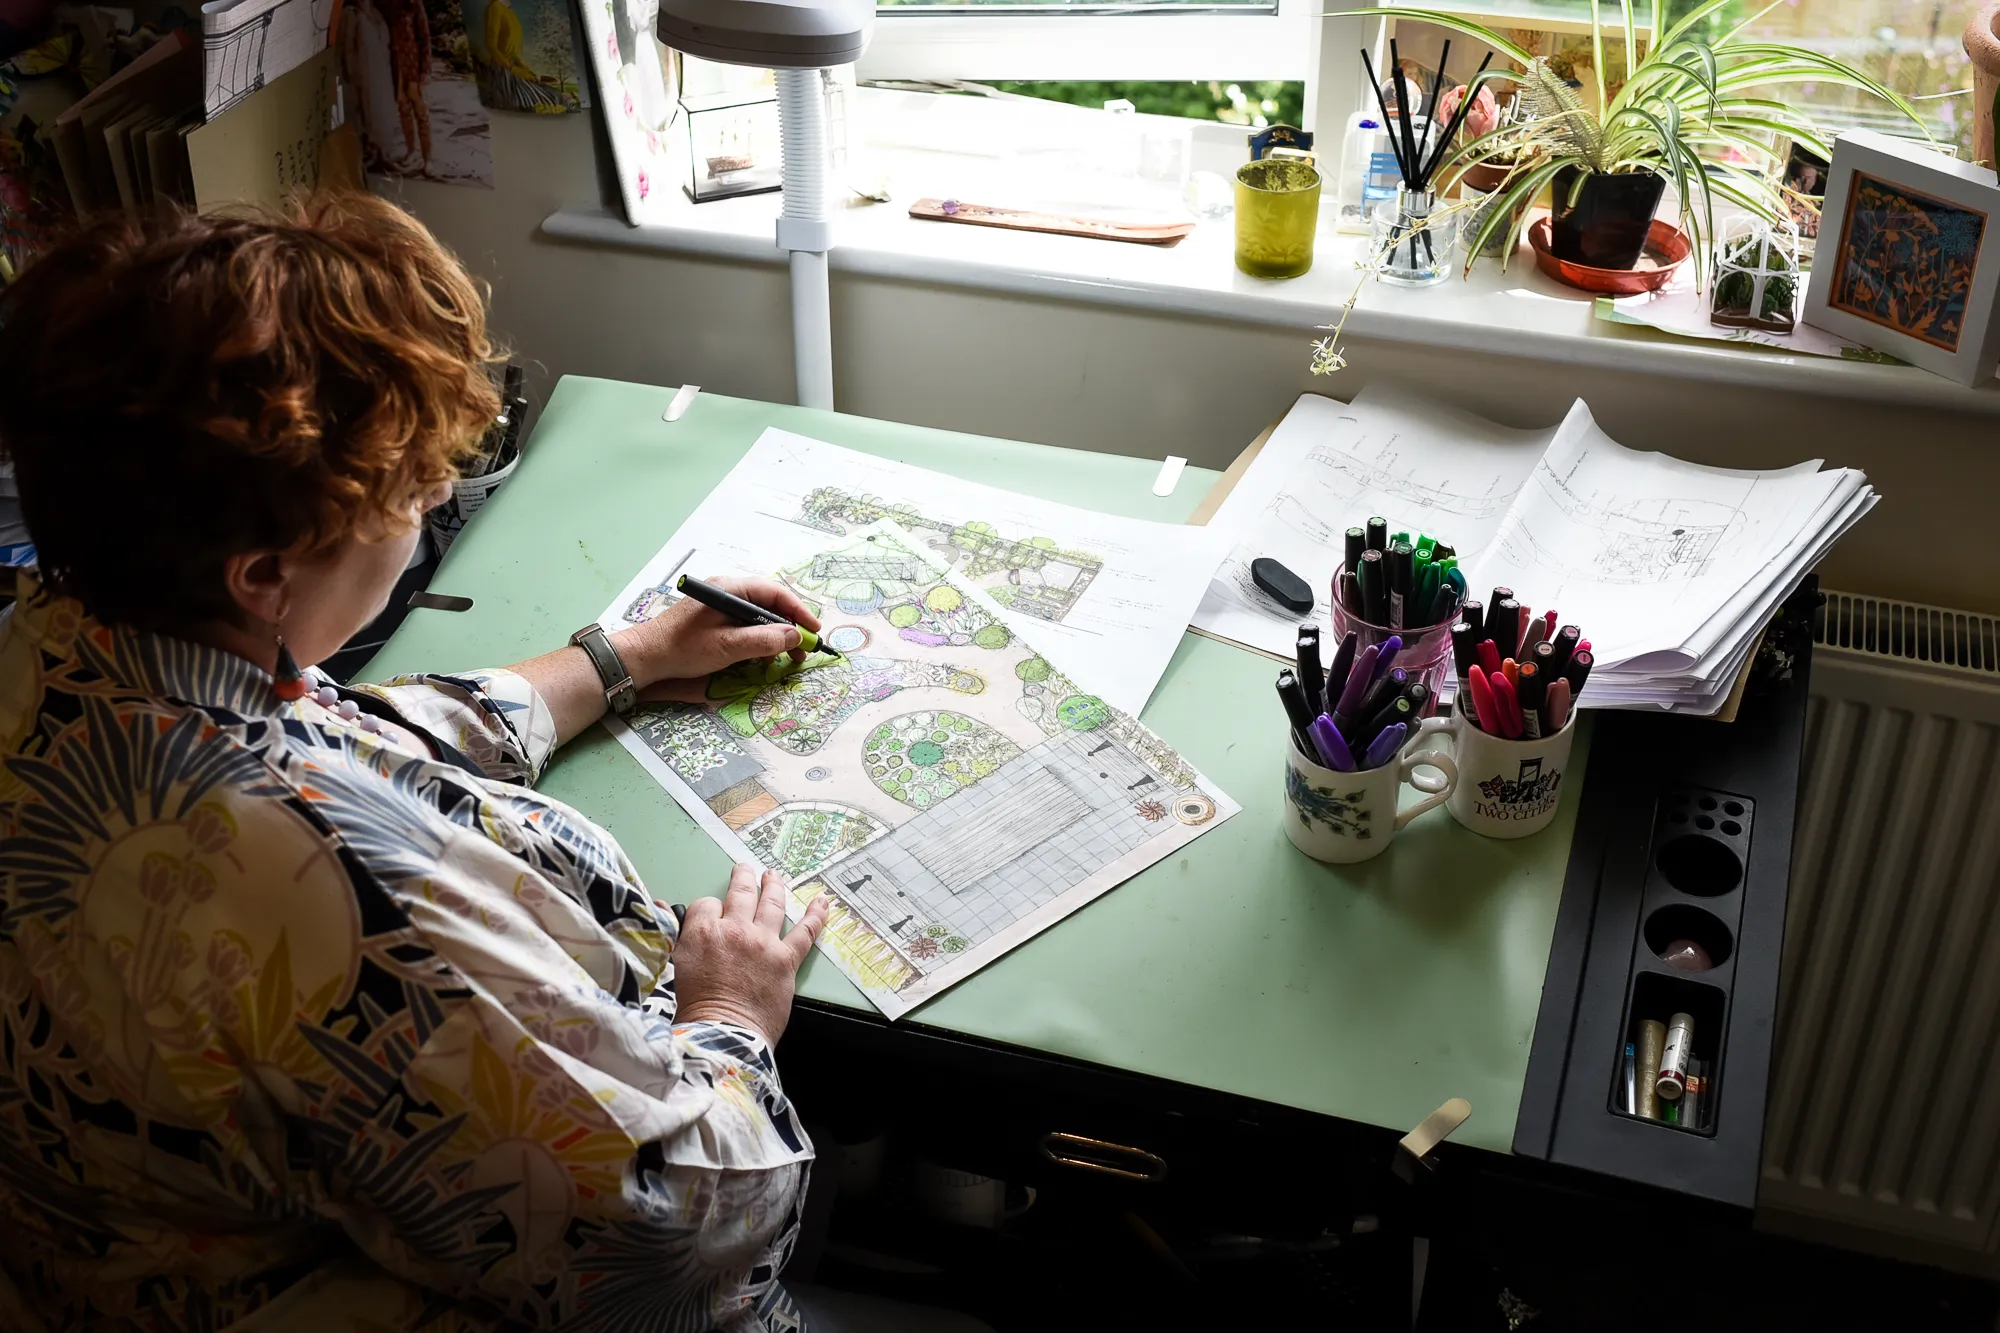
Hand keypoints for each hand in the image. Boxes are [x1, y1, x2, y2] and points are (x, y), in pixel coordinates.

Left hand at [619, 575, 821, 703]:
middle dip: (788, 627)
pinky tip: (760, 657)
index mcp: (729, 589)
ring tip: (784, 657)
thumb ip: (764, 640)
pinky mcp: (713, 620)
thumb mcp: (728, 647)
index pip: (774, 593)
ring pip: (757, 617)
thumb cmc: (683, 649)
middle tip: (802, 649)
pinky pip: (744, 625)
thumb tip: (794, 636)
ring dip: (773, 636)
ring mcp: (719, 606)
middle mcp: (726, 592)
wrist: (645, 657)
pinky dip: (757, 640)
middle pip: (768, 604)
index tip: (813, 630)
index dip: (797, 611)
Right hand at [673, 864, 828, 1044]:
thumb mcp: (675, 966)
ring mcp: (763, 942)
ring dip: (773, 885)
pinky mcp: (786, 960)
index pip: (706, 904)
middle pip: (741, 893)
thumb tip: (661, 907)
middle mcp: (734, 930)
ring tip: (773, 876)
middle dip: (743, 878)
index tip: (712, 914)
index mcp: (702, 932)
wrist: (723, 1034)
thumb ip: (675, 934)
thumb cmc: (696, 1008)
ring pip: (772, 903)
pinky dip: (816, 915)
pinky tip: (822, 902)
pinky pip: (806, 932)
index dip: (709, 908)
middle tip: (745, 869)